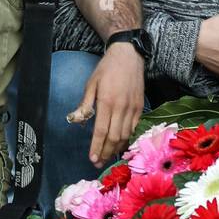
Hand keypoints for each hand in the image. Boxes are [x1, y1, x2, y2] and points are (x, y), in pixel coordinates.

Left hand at [70, 43, 145, 167]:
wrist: (129, 55)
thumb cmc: (106, 69)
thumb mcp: (91, 84)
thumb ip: (85, 104)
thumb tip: (79, 120)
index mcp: (107, 102)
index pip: (101, 131)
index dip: (96, 147)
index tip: (92, 158)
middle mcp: (122, 107)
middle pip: (115, 137)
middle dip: (106, 152)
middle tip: (99, 163)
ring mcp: (133, 108)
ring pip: (126, 135)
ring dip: (117, 148)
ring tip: (108, 157)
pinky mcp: (140, 107)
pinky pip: (133, 127)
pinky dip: (127, 138)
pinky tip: (120, 144)